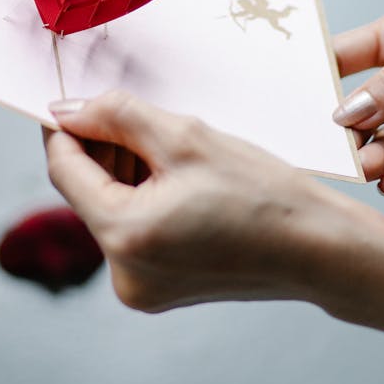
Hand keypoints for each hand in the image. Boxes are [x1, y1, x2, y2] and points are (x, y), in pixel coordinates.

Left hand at [44, 91, 338, 312]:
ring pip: (111, 207)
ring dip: (128, 170)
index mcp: (123, 237)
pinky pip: (133, 230)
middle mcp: (122, 274)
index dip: (65, 126)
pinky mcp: (160, 289)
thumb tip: (64, 109)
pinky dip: (145, 197)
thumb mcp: (184, 136)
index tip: (74, 94)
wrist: (319, 247)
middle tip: (142, 114)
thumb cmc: (261, 191)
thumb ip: (116, 115)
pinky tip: (182, 177)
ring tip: (175, 147)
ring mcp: (141, 287)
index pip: (64, 168)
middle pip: (87, 189)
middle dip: (106, 147)